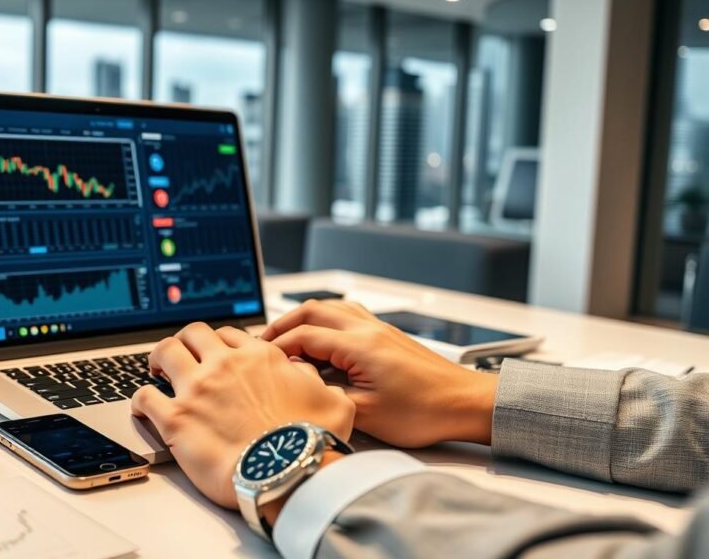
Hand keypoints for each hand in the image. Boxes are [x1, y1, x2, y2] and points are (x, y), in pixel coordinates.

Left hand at [130, 322, 354, 508]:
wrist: (287, 474)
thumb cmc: (311, 443)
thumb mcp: (333, 400)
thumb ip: (315, 381)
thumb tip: (306, 376)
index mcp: (259, 357)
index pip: (229, 335)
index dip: (220, 344)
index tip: (217, 355)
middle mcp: (225, 366)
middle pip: (192, 333)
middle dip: (185, 342)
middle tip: (182, 356)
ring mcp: (197, 390)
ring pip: (164, 352)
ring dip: (158, 359)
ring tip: (157, 371)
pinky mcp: (175, 419)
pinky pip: (144, 396)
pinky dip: (140, 399)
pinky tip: (142, 406)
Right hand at [261, 300, 497, 447]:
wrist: (464, 404)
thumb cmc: (425, 411)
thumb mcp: (367, 415)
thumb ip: (328, 396)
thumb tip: (302, 388)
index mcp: (359, 346)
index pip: (304, 335)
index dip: (277, 346)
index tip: (260, 359)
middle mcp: (368, 329)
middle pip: (314, 310)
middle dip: (284, 323)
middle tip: (264, 341)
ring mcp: (379, 329)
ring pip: (332, 308)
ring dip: (305, 318)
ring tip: (287, 336)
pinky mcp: (388, 336)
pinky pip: (349, 315)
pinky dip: (326, 320)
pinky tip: (322, 337)